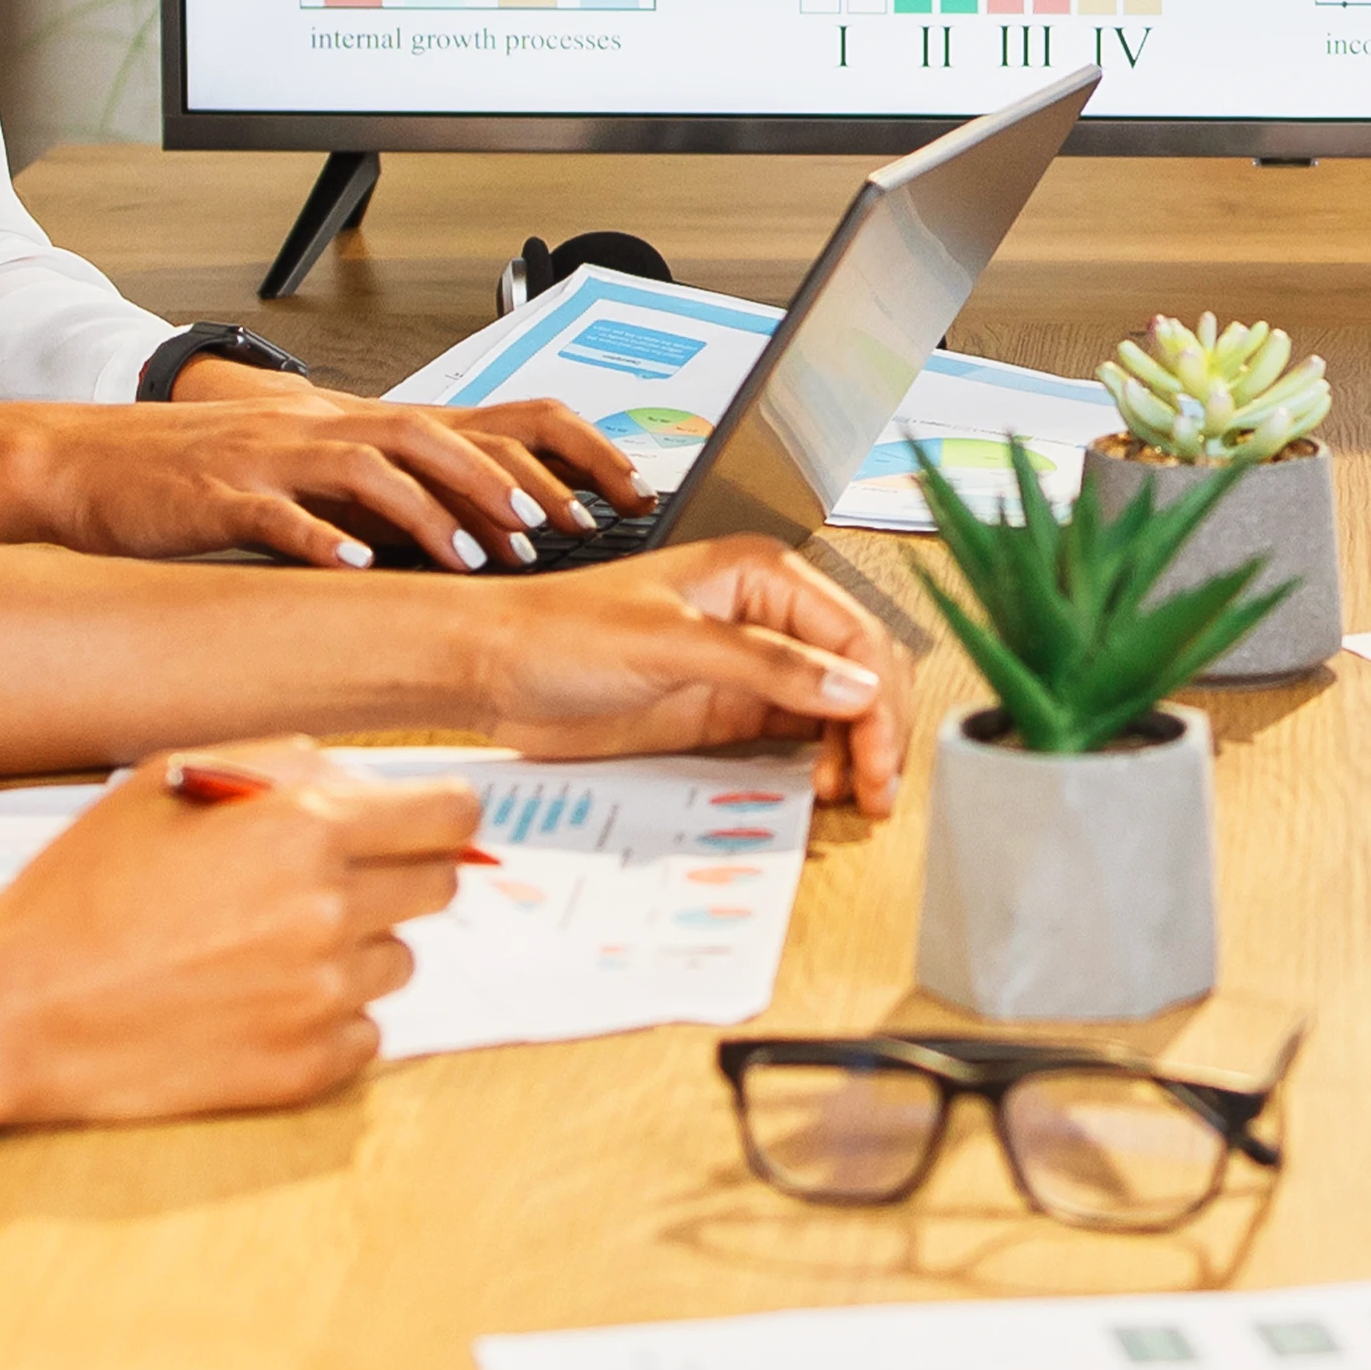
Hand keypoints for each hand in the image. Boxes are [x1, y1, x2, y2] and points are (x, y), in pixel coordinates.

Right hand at [0, 379, 645, 569]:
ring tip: (472, 557)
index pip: (483, 421)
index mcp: (362, 425)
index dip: (555, 453)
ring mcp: (276, 456)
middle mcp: (328, 428)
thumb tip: (486, 535)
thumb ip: (394, 497)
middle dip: (503, 482)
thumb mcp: (318, 476)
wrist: (99, 459)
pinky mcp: (222, 492)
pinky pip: (280, 514)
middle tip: (556, 531)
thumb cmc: (214, 474)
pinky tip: (356, 568)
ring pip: (369, 467)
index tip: (619, 491)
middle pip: (436, 436)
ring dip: (428, 512)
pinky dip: (322, 540)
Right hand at [0, 744, 474, 1126]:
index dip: (439, 816)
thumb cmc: (86, 886)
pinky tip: (255, 1005)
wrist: (19, 1006)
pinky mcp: (306, 1069)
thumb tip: (368, 783)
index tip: (422, 825)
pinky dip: (327, 1020)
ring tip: (262, 951)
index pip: (452, 816)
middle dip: (396, 876)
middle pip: (439, 887)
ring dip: (354, 950)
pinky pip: (363, 1034)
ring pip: (398, 962)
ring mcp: (323, 998)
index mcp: (306, 829)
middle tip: (328, 884)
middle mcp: (331, 911)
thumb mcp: (173, 783)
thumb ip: (285, 765)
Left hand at [449, 536, 909, 810]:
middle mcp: (765, 615)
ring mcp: (748, 666)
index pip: (855, 635)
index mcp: (762, 574)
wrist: (492, 670)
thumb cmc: (560, 631)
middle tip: (874, 789)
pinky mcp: (726, 710)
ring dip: (855, 749)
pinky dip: (819, 761)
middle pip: (859, 672)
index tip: (878, 757)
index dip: (877, 699)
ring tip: (851, 795)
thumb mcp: (668, 642)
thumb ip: (766, 664)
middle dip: (878, 729)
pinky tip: (818, 787)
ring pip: (836, 707)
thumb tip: (852, 687)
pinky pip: (796, 736)